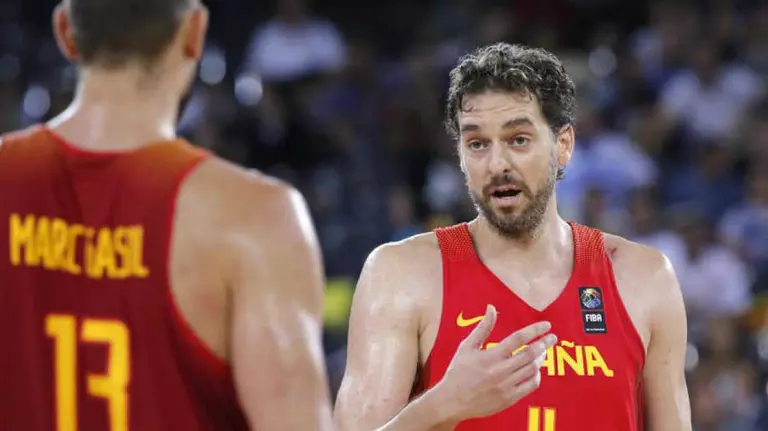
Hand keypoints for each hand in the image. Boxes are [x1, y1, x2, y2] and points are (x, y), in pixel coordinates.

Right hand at [434, 305, 555, 422]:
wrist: (452, 401)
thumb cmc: (458, 371)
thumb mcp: (467, 347)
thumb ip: (483, 327)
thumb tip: (491, 308)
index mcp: (490, 356)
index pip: (518, 339)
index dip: (534, 330)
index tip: (546, 325)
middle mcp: (499, 371)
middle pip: (530, 354)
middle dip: (544, 343)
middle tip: (552, 337)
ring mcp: (505, 386)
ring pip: (532, 369)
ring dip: (540, 358)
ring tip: (542, 351)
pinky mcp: (509, 399)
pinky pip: (531, 385)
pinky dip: (536, 375)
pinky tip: (535, 369)